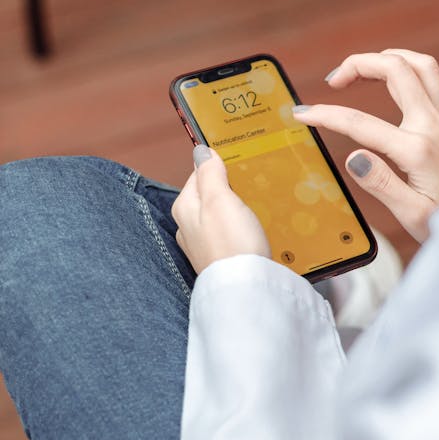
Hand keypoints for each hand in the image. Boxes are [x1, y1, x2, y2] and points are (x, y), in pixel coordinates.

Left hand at [172, 145, 270, 275]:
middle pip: (208, 198)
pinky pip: (228, 237)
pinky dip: (239, 231)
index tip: (238, 164)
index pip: (198, 175)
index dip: (218, 167)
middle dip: (227, 190)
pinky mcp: (219, 261)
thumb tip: (201, 151)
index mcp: (184, 208)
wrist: (245, 288)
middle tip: (249, 186)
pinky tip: (252, 233)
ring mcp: (202, 247)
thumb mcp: (220, 199)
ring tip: (253, 209)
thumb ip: (210, 173)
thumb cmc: (232, 242)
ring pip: (218, 218)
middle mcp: (187, 228)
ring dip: (234, 211)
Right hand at [293, 50, 438, 241]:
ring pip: (421, 64)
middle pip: (395, 69)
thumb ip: (381, 183)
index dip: (326, 114)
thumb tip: (353, 157)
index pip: (361, 123)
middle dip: (358, 64)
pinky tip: (404, 78)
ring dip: (389, 57)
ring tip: (364, 69)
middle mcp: (435, 126)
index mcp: (417, 150)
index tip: (303, 114)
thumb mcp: (412, 215)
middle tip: (334, 82)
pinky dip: (418, 69)